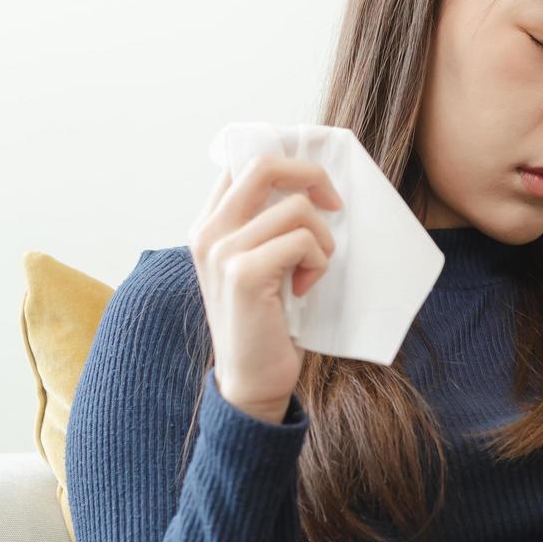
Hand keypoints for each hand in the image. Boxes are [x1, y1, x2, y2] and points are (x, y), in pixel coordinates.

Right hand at [187, 156, 343, 423]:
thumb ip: (268, 224)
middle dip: (313, 177)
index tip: (316, 187)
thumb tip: (312, 183)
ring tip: (313, 269)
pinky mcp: (244, 273)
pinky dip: (318, 262)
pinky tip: (304, 288)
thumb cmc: (267, 320)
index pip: (241, 162)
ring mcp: (221, 251)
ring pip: (296, 208)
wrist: (252, 380)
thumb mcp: (262, 263)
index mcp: (208, 225)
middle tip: (335, 205)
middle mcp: (207, 232)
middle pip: (265, 165)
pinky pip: (304, 241)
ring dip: (322, 238)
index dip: (287, 162)